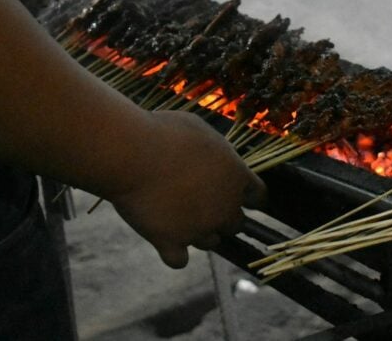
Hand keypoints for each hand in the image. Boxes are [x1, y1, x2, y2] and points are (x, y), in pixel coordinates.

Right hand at [108, 110, 265, 268]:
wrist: (133, 154)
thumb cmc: (166, 134)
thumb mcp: (201, 131)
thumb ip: (216, 151)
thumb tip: (215, 157)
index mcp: (237, 177)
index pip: (258, 196)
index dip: (246, 196)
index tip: (236, 194)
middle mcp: (225, 208)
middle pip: (235, 224)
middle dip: (222, 215)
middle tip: (200, 202)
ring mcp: (199, 229)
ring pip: (210, 242)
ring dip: (198, 232)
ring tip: (176, 214)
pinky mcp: (171, 243)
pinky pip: (179, 260)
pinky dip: (173, 252)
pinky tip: (163, 237)